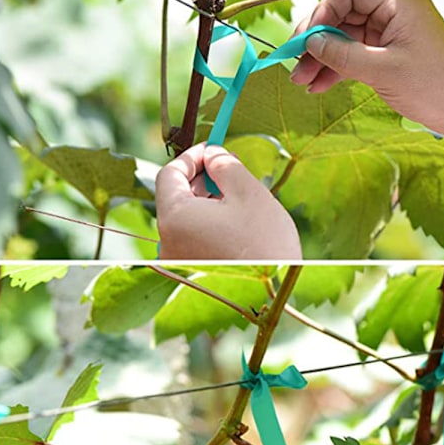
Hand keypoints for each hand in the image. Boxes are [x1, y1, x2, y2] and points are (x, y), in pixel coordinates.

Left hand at [155, 143, 301, 258]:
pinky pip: (191, 238)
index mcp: (174, 218)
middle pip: (175, 198)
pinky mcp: (190, 272)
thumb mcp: (248, 193)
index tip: (213, 149)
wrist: (276, 295)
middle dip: (200, 179)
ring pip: (185, 218)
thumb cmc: (265, 244)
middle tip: (228, 170)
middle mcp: (166, 243)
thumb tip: (213, 155)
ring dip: (206, 201)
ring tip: (236, 198)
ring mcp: (176, 261)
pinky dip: (207, 223)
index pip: (168, 175)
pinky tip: (234, 223)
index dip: (191, 157)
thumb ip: (225, 165)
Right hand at [290, 0, 443, 138]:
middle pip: (343, 17)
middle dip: (316, 41)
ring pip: (345, 40)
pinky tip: (318, 87)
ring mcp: (389, 36)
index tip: (304, 40)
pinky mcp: (388, 57)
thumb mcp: (381, 70)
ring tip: (300, 82)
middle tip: (294, 64)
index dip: (322, 13)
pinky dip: (336, 71)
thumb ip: (343, 54)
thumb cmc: (434, 85)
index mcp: (397, 3)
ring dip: (321, 60)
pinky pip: (354, 58)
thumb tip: (311, 43)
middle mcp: (392, 14)